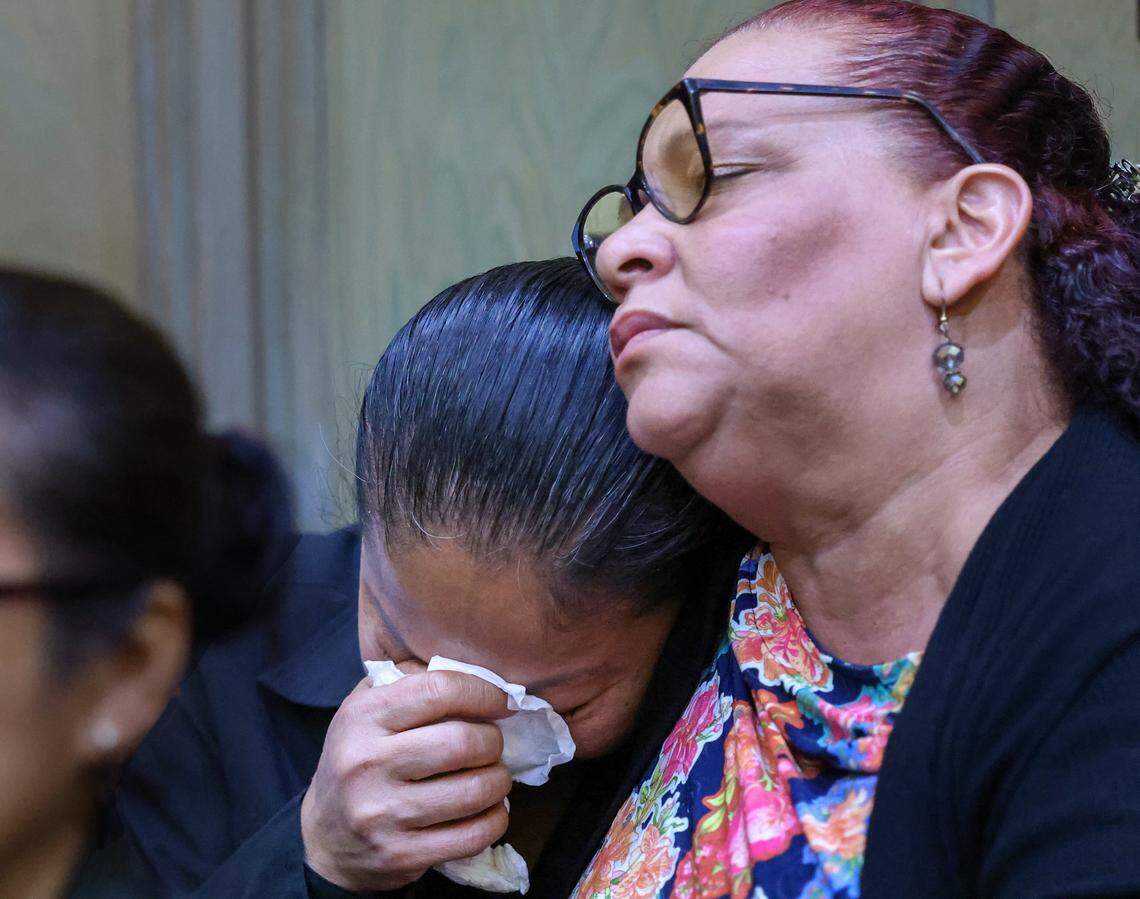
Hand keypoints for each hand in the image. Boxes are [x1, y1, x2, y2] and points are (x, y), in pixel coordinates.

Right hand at [301, 669, 511, 891]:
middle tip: (493, 744)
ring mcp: (383, 814)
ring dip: (499, 781)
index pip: (438, 690)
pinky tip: (489, 810)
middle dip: (493, 741)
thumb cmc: (358, 758)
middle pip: (462, 742)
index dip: (483, 692)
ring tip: (494, 776)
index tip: (501, 701)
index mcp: (362, 717)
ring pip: (474, 790)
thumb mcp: (367, 708)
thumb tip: (470, 667)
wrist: (326, 837)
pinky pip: (473, 835)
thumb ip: (409, 679)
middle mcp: (367, 763)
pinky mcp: (401, 854)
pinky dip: (495, 820)